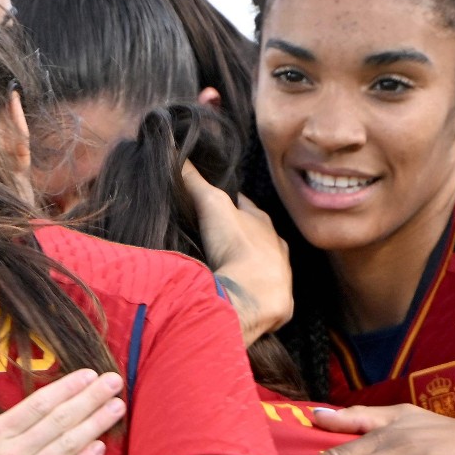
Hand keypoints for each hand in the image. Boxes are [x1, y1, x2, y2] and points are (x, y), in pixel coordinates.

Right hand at [182, 161, 291, 342]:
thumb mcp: (212, 205)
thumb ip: (194, 181)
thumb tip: (176, 150)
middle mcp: (276, 247)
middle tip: (218, 236)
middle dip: (241, 234)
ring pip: (262, 265)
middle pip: (256, 236)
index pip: (245, 207)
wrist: (256, 294)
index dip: (231, 203)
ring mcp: (279, 275)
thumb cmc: (238, 245)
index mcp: (264, 223)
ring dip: (246, 265)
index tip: (216, 200)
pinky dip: (250, 292)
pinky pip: (263, 294)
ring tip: (226, 266)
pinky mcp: (277, 304)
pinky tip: (238, 294)